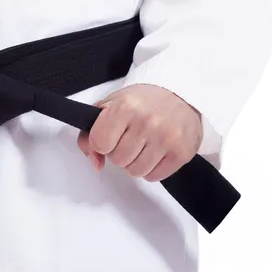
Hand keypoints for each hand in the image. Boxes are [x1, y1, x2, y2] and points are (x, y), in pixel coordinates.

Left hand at [78, 84, 202, 181]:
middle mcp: (147, 121)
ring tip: (144, 144)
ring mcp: (167, 137)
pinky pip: (154, 177)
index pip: (99, 144)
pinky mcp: (182, 152)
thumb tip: (96, 164)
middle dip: (120, 152)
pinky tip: (156, 151)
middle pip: (118, 160)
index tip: (112, 134)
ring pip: (135, 172)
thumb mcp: (107, 108)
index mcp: (125, 106)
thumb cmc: (140, 102)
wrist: (179, 94)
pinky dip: (152, 168)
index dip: (103, 143)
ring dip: (136, 162)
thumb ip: (89, 137)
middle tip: (131, 137)